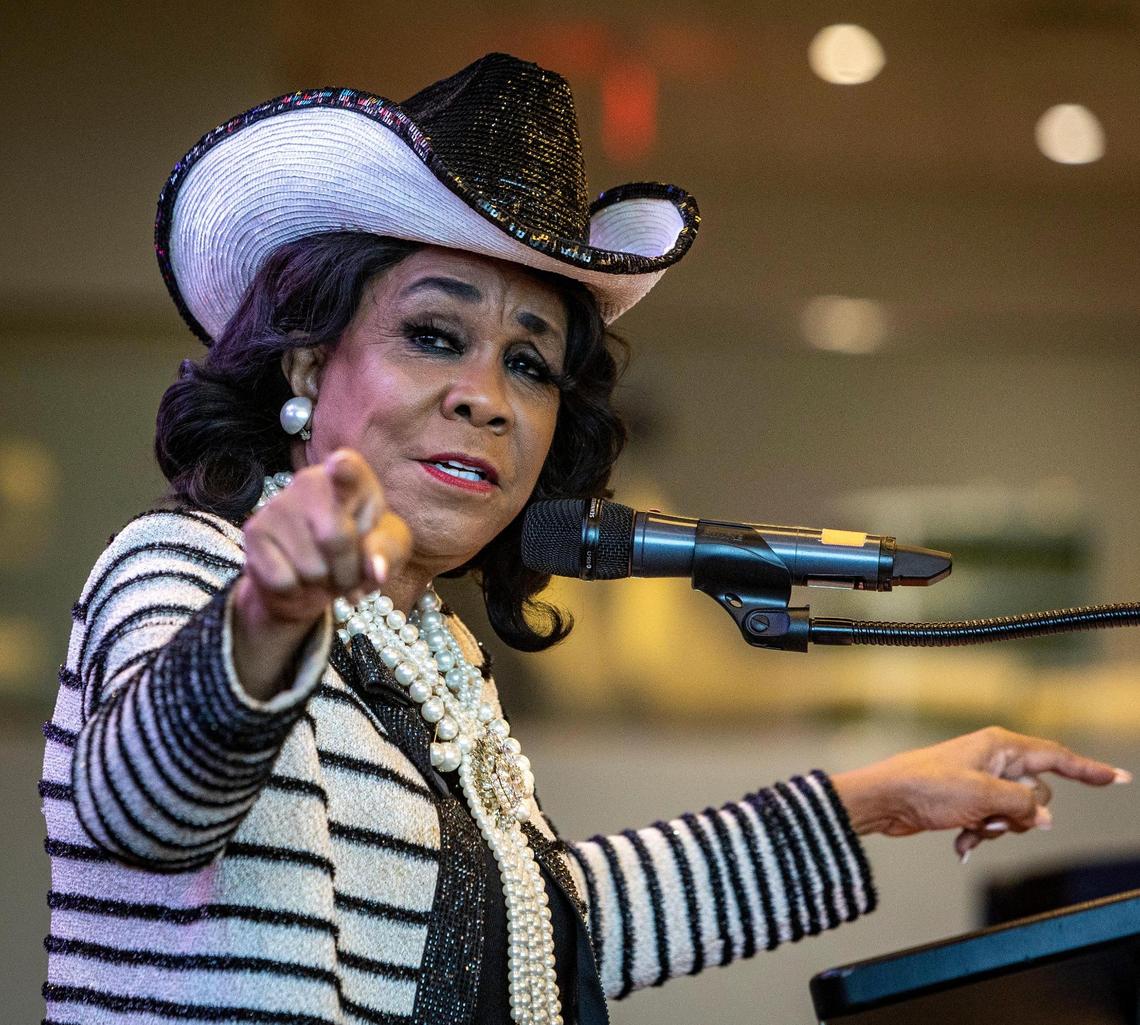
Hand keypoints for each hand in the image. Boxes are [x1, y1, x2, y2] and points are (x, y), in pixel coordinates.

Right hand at [233, 449, 411, 698]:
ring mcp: (277, 507)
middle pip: (333, 533)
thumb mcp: (388, 552)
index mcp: (351, 479)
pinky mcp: (253, 535)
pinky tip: (300, 582)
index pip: (347, 468)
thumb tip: (375, 569)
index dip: (345, 473)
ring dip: (323, 583)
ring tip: (325, 577)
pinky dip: (297, 593)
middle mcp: (310, 483)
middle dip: (347, 567)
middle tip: (349, 576)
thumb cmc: (360, 557)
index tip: (340, 468)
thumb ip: (389, 552)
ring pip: (308, 562)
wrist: (312, 584)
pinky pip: (283, 578)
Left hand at [831, 726, 1129, 861]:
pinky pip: (990, 822)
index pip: (1055, 756)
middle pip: (1036, 793)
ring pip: (1013, 812)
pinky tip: (960, 844)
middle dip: (1020, 815)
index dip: (1088, 769)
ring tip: (968, 827)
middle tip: (992, 819)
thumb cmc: (925, 787)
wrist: (885, 800)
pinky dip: (978, 834)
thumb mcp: (983, 797)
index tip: (1116, 778)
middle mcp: (992, 759)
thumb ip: (1023, 805)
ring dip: (996, 828)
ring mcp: (978, 780)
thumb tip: (1044, 815)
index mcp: (1000, 746)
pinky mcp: (965, 800)